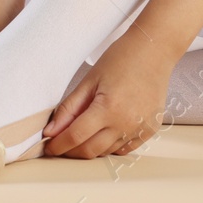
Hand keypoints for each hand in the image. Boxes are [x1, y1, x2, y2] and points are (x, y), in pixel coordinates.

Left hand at [42, 32, 174, 158]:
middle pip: (90, 151)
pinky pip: (124, 148)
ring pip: (107, 152)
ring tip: (83, 134)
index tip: (48, 146)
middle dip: (71, 151)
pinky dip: (110, 145)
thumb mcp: (90, 80)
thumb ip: (69, 108)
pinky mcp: (150, 129)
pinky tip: (104, 133)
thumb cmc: (122, 58)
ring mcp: (140, 129)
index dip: (58, 144)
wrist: (154, 50)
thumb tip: (51, 131)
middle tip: (61, 143)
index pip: (75, 137)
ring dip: (90, 148)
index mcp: (108, 109)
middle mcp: (126, 124)